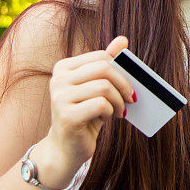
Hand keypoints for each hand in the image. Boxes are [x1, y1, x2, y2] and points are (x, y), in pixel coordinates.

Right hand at [44, 36, 135, 173]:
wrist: (65, 149)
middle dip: (123, 84)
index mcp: (63, 67)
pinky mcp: (66, 116)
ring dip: (118, 101)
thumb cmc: (84, 115)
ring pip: (104, 87)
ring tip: (119, 111)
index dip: (121, 70)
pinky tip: (108, 118)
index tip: (129, 85)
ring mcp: (60, 97)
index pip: (101, 57)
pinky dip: (111, 111)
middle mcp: (58, 80)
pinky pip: (101, 105)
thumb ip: (107, 64)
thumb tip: (122, 40)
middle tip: (131, 98)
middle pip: (103, 69)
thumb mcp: (96, 88)